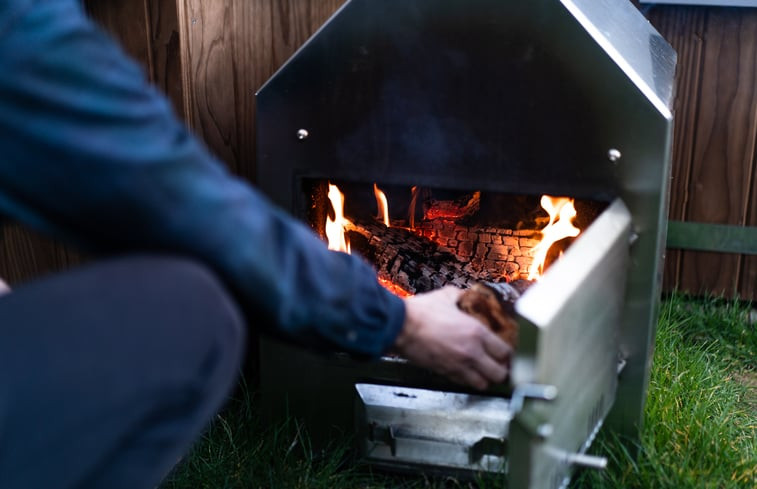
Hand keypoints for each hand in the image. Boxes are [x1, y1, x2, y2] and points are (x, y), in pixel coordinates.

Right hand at [392, 286, 511, 389]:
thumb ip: (461, 296)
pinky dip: (468, 380)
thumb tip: (466, 294)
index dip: (508, 354)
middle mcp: (471, 353)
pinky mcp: (444, 373)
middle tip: (499, 364)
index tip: (506, 352)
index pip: (504, 352)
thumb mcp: (446, 296)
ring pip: (483, 384)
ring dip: (486, 379)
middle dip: (501, 370)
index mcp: (476, 333)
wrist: (399, 327)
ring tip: (484, 372)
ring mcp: (458, 366)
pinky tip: (466, 371)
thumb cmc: (421, 312)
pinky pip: (464, 383)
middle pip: (499, 373)